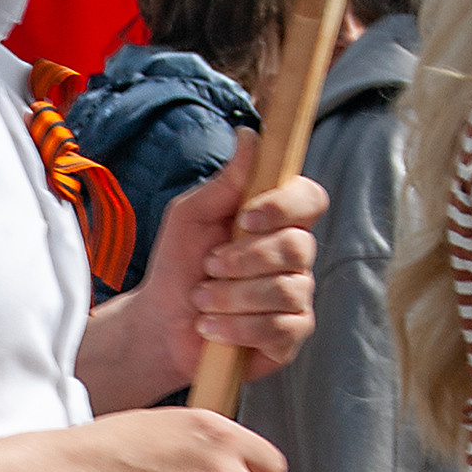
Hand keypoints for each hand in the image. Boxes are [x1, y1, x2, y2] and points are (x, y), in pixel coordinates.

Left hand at [137, 136, 322, 387]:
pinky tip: (211, 328)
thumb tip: (251, 135)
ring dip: (232, 297)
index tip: (245, 218)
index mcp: (277, 221)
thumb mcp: (191, 217)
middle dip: (243, 260)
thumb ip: (224, 181)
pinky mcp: (289, 337)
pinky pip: (280, 328)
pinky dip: (237, 327)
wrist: (160, 325)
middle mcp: (295, 257)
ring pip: (286, 290)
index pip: (310, 199)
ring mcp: (297, 297)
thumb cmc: (179, 266)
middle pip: (297, 246)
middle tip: (208, 267)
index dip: (284, 207)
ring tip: (201, 301)